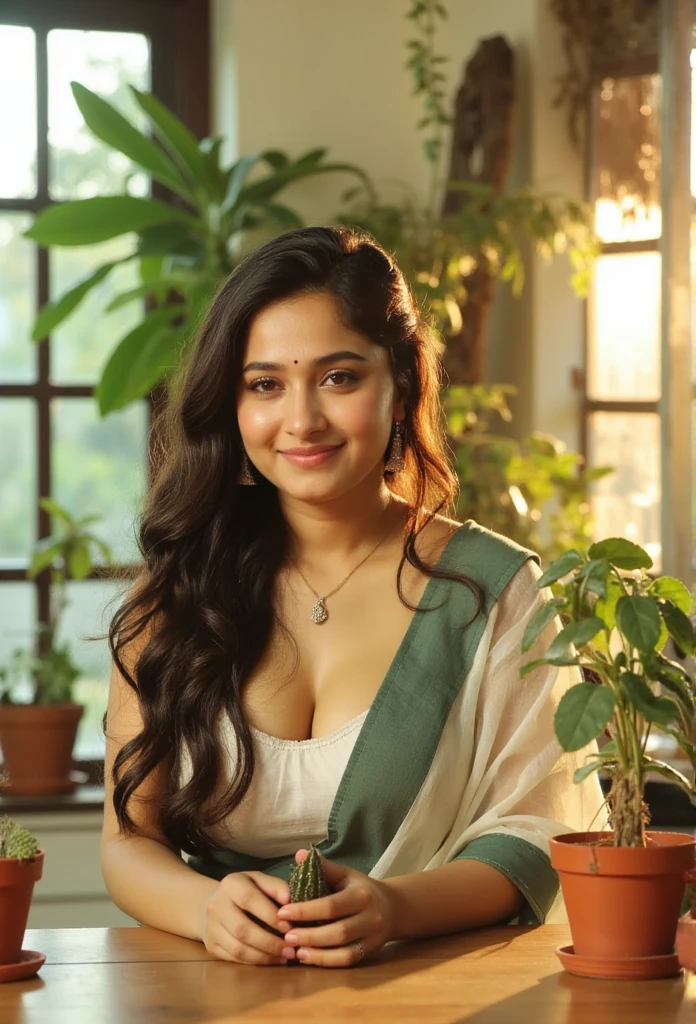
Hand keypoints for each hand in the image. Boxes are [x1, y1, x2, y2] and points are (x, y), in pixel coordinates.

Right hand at [201, 870, 298, 965]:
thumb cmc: (243, 890)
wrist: (211, 903)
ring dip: (265, 956)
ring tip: (285, 957)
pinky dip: (255, 962)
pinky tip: (272, 960)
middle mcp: (216, 906)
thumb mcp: (258, 880)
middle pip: (243, 930)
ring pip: (238, 949)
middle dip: (270, 942)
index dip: (270, 915)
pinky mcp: (211, 947)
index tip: (289, 927)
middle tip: (291, 949)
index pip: (250, 900)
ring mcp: (211, 929)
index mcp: (230, 885)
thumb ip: (275, 886)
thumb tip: (289, 899)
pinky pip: (234, 959)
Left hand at [276, 849, 395, 966]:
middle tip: (286, 936)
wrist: (392, 907)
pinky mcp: (371, 951)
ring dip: (317, 953)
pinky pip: (348, 961)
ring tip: (295, 950)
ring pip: (344, 951)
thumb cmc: (361, 888)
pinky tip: (309, 958)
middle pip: (338, 931)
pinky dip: (327, 962)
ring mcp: (373, 937)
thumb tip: (300, 854)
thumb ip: (324, 867)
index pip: (331, 905)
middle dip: (310, 935)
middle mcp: (370, 917)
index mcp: (361, 894)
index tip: (283, 912)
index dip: (306, 911)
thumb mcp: (345, 874)